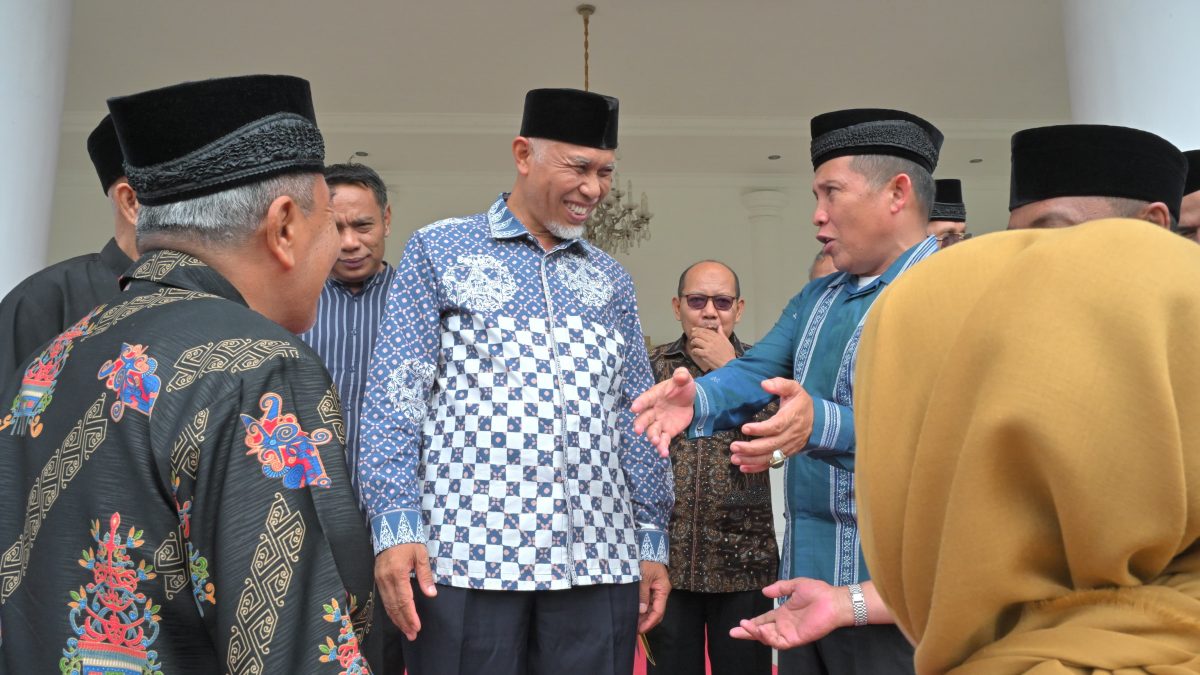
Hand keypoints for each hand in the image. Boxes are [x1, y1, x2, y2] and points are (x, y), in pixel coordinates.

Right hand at [375, 542, 436, 640]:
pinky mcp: (377, 578)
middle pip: (394, 606)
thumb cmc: (408, 540)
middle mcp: (386, 579)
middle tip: (412, 635)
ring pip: (387, 605)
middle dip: (404, 622)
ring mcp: (379, 579)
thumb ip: (425, 576)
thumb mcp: (421, 555)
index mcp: (397, 573)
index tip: (417, 628)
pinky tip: (397, 617)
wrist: (390, 527)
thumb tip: (431, 594)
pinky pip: (384, 599)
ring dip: (396, 619)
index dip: (410, 616)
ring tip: (406, 631)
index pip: (404, 601)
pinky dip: (391, 610)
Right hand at [631, 367, 695, 455]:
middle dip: (640, 424)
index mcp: (655, 396)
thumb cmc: (683, 388)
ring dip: (652, 437)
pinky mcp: (667, 432)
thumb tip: (681, 375)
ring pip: (652, 431)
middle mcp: (654, 410)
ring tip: (655, 442)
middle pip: (644, 418)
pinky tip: (664, 453)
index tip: (634, 408)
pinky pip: (663, 440)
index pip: (646, 399)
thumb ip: (682, 376)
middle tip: (637, 430)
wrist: (692, 400)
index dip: (640, 403)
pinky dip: (662, 447)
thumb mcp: (684, 379)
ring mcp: (659, 422)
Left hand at [638, 561, 670, 632]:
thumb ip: (642, 593)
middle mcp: (661, 592)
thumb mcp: (644, 576)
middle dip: (647, 622)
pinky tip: (634, 614)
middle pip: (656, 612)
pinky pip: (647, 602)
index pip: (659, 611)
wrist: (647, 548)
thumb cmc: (647, 560)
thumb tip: (642, 610)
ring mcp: (655, 591)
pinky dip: (641, 610)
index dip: (650, 621)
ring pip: (651, 608)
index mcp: (663, 589)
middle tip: (635, 629)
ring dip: (644, 617)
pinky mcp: (649, 589)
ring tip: (633, 623)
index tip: (641, 629)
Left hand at [687, 327, 735, 371]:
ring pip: (696, 341)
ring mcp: (708, 347)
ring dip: (692, 343)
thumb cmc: (729, 355)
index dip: (698, 329)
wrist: (729, 365)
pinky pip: (695, 350)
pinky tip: (695, 353)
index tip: (694, 330)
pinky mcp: (705, 354)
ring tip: (693, 346)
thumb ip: (722, 334)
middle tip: (691, 338)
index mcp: (718, 337)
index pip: (705, 330)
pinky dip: (694, 351)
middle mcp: (712, 340)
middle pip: (699, 334)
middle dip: (693, 335)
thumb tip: (719, 326)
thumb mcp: (727, 342)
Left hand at [729, 378, 812, 472]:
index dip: (760, 429)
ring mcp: (789, 446)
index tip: (744, 428)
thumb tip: (765, 384)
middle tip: (734, 446)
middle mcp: (791, 435)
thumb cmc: (801, 403)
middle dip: (751, 448)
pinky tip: (744, 468)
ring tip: (735, 458)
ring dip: (751, 460)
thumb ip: (780, 384)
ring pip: (770, 457)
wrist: (817, 420)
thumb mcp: (794, 388)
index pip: (776, 426)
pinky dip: (758, 468)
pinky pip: (772, 463)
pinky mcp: (786, 454)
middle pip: (771, 445)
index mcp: (791, 418)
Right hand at [729, 577, 847, 648]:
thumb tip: (764, 591)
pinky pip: (779, 643)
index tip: (740, 623)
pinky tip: (761, 631)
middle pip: (761, 632)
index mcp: (783, 614)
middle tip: (733, 632)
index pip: (763, 620)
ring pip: (768, 638)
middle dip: (747, 632)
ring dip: (755, 634)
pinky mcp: (796, 639)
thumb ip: (780, 588)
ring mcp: (789, 633)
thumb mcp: (796, 585)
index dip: (752, 622)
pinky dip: (768, 638)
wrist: (833, 601)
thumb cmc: (818, 592)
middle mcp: (784, 625)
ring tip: (745, 627)